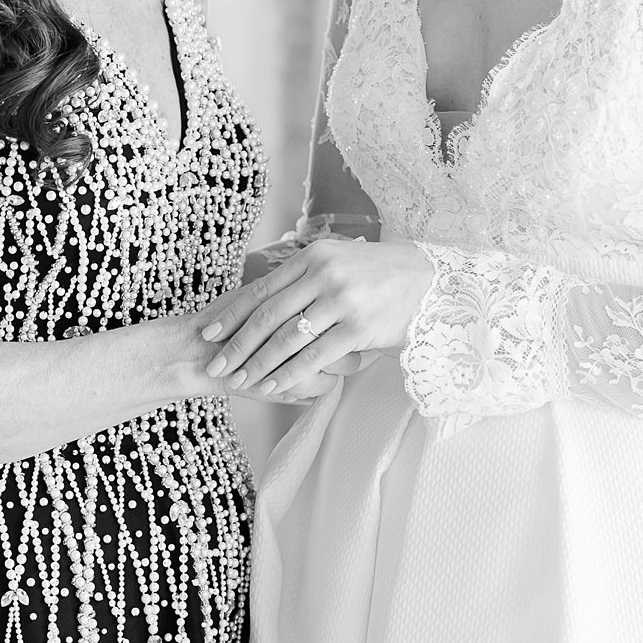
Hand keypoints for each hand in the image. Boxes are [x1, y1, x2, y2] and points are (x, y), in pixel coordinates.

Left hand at [200, 238, 431, 398]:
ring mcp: (341, 300)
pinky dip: (290, 374)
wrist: (434, 281)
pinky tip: (273, 386)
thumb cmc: (384, 274)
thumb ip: (307, 275)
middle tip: (214, 365)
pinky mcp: (358, 327)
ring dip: (258, 364)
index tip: (209, 333)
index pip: (262, 289)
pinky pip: (315, 356)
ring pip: (287, 338)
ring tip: (239, 382)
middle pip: (267, 315)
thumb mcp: (341, 260)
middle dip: (236, 344)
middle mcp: (323, 274)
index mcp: (314, 256)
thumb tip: (270, 295)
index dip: (232, 314)